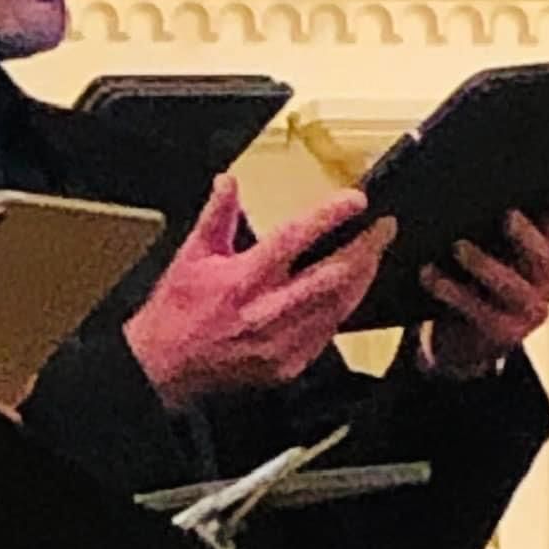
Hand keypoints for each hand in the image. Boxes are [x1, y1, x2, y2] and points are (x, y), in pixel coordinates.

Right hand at [124, 177, 396, 408]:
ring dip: (361, 279)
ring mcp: (282, 343)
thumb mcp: (191, 254)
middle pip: (332, 276)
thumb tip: (229, 182)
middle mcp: (267, 311)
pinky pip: (327, 334)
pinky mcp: (288, 365)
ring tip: (374, 255)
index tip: (354, 201)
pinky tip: (349, 293)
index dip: (328, 217)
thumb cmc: (177, 311)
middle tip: (384, 229)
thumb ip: (215, 216)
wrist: (164, 366)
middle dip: (365, 250)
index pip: (295, 239)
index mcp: (243, 279)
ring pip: (338, 307)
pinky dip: (342, 309)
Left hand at [421, 176, 548, 378]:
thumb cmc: (471, 274)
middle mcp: (545, 276)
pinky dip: (452, 291)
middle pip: (543, 252)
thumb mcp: (483, 239)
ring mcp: (529, 309)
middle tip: (506, 215)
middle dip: (526, 234)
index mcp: (543, 246)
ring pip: (511, 284)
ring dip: (484, 265)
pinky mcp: (504, 334)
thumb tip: (463, 152)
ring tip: (458, 247)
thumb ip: (484, 208)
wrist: (460, 337)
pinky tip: (428, 274)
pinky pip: (478, 311)